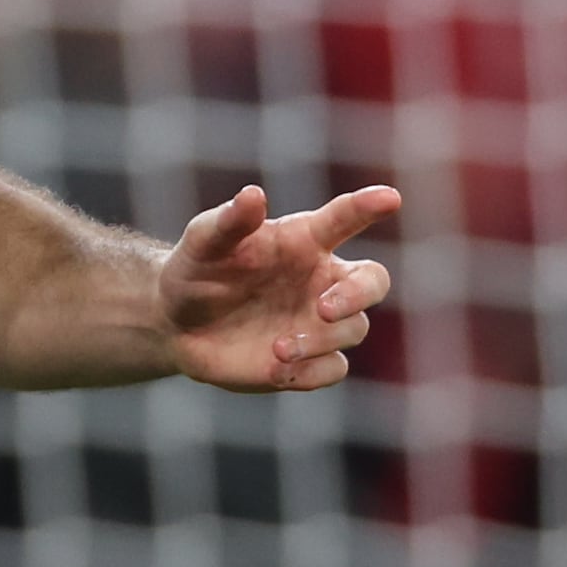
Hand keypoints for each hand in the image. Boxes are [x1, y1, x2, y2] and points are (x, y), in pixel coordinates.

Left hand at [159, 182, 397, 390]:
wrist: (178, 324)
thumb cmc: (198, 269)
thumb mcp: (205, 240)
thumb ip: (230, 220)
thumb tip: (253, 194)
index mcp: (305, 240)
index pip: (345, 218)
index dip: (368, 206)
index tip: (389, 198)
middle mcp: (322, 279)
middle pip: (372, 281)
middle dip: (359, 294)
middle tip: (325, 307)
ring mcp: (319, 322)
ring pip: (354, 330)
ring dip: (322, 339)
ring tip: (279, 347)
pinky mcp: (310, 360)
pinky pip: (334, 368)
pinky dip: (314, 371)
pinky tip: (278, 368)